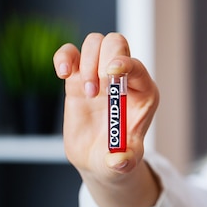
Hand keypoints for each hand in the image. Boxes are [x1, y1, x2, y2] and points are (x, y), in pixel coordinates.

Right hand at [53, 32, 158, 196]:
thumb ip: (123, 162)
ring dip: (87, 63)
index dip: (126, 63)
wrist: (99, 158)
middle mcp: (124, 78)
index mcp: (144, 93)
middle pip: (117, 43)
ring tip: (87, 94)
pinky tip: (62, 73)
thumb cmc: (118, 156)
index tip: (111, 72)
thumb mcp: (124, 163)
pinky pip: (71, 52)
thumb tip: (118, 161)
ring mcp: (100, 75)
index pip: (137, 66)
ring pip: (95, 43)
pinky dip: (64, 56)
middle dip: (103, 59)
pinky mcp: (78, 77)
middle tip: (94, 91)